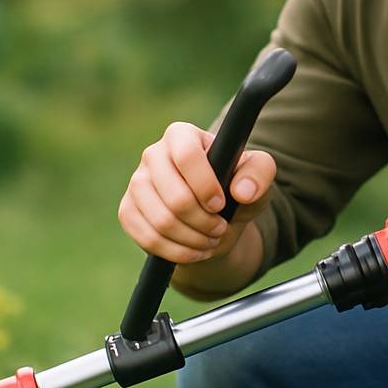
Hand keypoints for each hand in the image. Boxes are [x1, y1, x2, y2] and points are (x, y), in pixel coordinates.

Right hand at [117, 121, 276, 264]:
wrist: (213, 216)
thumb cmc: (234, 188)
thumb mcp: (256, 176)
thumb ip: (260, 173)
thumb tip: (242, 191)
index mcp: (181, 135)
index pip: (186, 155)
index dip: (205, 185)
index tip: (221, 203)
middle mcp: (153, 154)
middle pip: (175, 197)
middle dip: (204, 221)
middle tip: (220, 228)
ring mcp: (136, 183)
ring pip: (161, 221)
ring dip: (193, 239)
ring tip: (210, 239)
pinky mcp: (127, 211)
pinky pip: (147, 238)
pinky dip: (176, 252)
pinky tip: (193, 250)